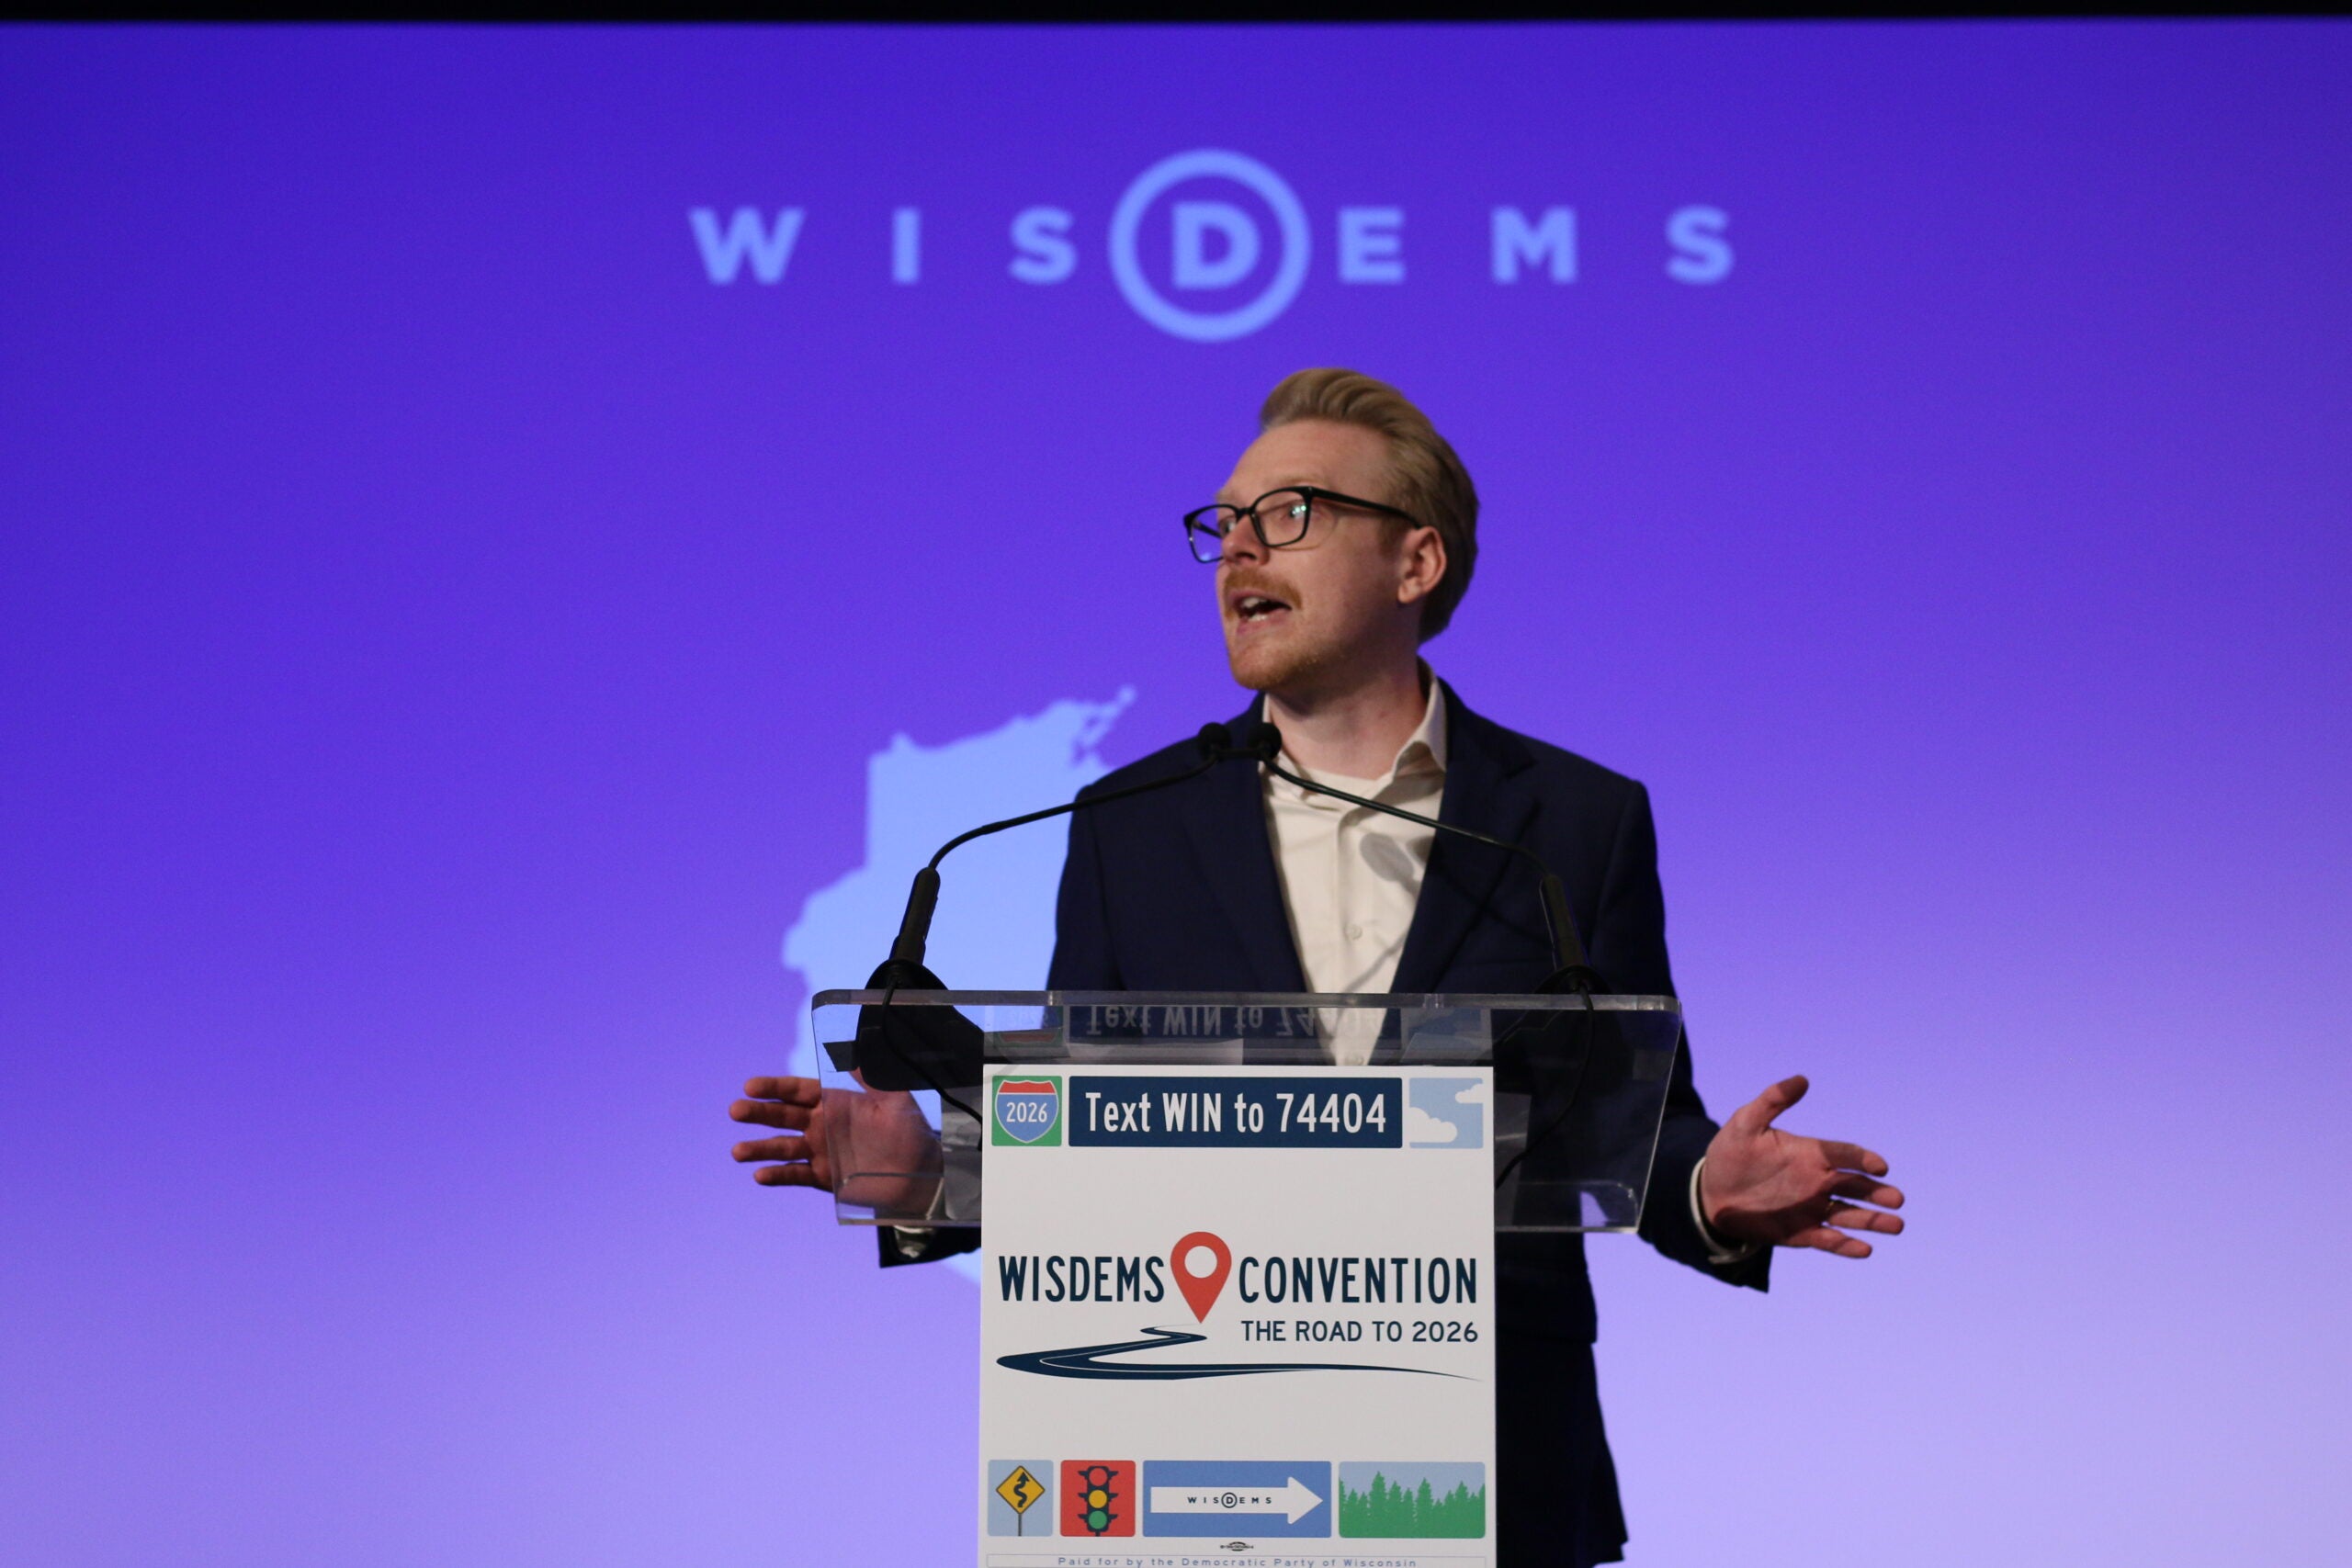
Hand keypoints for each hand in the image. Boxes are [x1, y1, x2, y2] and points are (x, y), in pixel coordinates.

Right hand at [729, 1074, 942, 1213]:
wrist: (919, 1173)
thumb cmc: (910, 1132)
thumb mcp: (895, 1100)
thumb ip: (872, 1078)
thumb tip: (851, 1053)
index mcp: (834, 1102)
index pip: (797, 1091)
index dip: (774, 1088)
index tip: (750, 1087)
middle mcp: (822, 1125)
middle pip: (783, 1116)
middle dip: (759, 1113)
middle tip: (736, 1111)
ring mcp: (820, 1152)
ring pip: (783, 1147)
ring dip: (760, 1148)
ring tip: (738, 1151)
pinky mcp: (823, 1177)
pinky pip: (795, 1174)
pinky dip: (778, 1175)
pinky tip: (760, 1175)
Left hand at [1699, 1075, 1904, 1257]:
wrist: (1710, 1191)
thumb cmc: (1731, 1153)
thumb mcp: (1745, 1123)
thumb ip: (1772, 1101)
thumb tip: (1802, 1080)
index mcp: (1810, 1154)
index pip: (1844, 1154)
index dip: (1862, 1159)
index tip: (1879, 1165)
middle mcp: (1817, 1181)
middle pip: (1855, 1186)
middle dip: (1877, 1193)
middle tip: (1897, 1199)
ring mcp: (1811, 1208)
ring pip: (1848, 1215)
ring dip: (1872, 1220)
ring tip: (1896, 1225)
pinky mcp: (1800, 1233)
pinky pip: (1827, 1240)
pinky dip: (1845, 1246)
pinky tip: (1864, 1249)